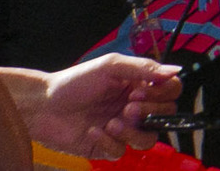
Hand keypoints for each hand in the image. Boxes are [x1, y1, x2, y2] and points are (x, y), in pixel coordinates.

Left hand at [24, 52, 183, 156]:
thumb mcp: (110, 66)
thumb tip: (176, 70)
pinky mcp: (106, 147)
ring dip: (132, 133)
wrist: (43, 105)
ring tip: (111, 123)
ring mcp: (122, 129)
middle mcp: (135, 107)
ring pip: (147, 139)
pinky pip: (120, 152)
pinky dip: (107, 142)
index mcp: (139, 85)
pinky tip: (92, 131)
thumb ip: (143, 68)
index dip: (163, 95)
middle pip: (164, 117)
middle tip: (127, 107)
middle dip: (148, 114)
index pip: (171, 91)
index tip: (141, 92)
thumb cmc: (75, 82)